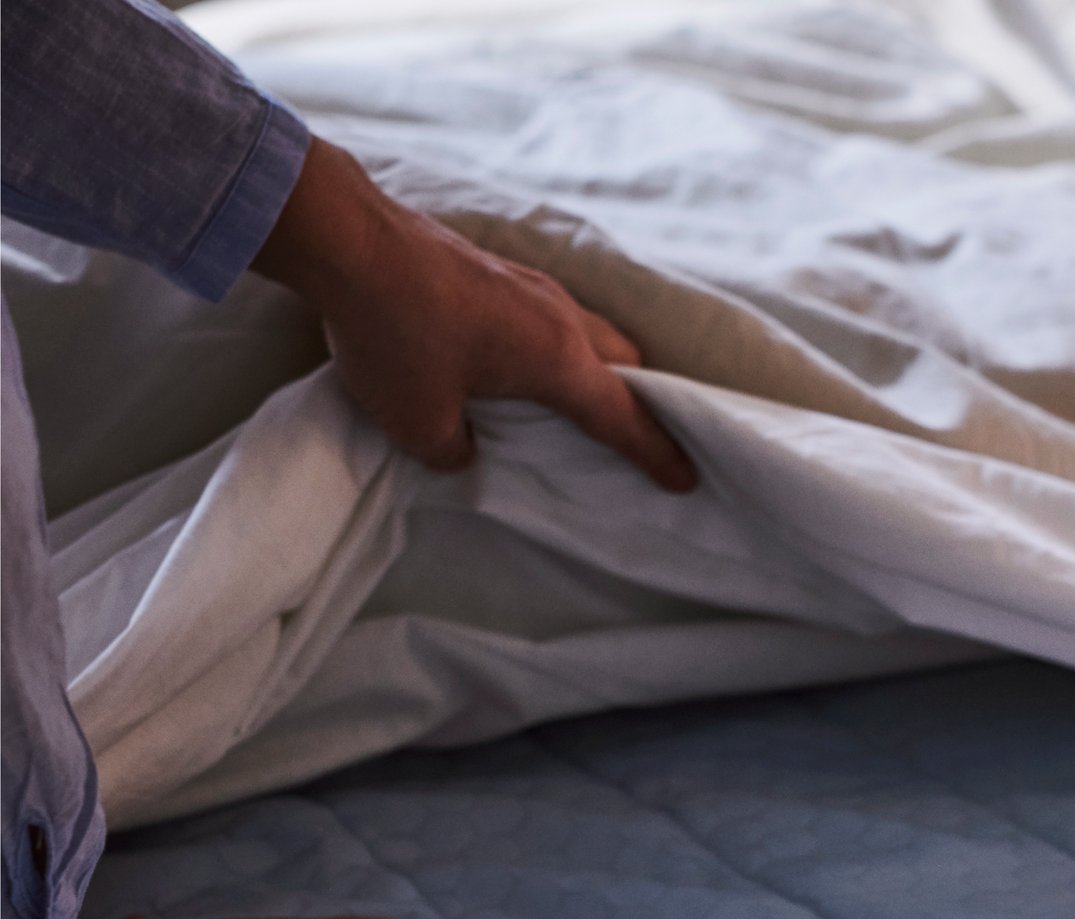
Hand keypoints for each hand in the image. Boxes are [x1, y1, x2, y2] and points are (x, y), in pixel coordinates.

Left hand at [254, 138, 696, 487]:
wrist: (346, 242)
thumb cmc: (393, 338)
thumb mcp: (419, 426)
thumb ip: (455, 451)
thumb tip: (465, 448)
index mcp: (557, 359)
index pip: (621, 416)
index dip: (655, 454)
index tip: (687, 479)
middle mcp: (559, 316)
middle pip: (624, 361)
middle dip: (641, 401)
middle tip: (644, 433)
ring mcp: (530, 284)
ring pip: (592, 331)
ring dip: (601, 366)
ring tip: (591, 397)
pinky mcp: (498, 270)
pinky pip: (554, 314)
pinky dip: (562, 344)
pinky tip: (530, 357)